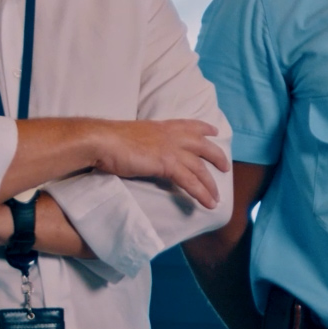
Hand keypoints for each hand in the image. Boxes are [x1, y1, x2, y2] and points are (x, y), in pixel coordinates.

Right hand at [88, 119, 229, 208]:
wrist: (102, 141)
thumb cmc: (109, 141)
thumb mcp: (133, 137)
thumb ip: (144, 142)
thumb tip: (143, 151)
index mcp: (162, 127)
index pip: (190, 125)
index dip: (204, 128)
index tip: (213, 132)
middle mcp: (171, 135)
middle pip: (204, 146)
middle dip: (217, 157)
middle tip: (225, 167)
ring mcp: (171, 149)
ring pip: (200, 168)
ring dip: (210, 185)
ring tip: (216, 199)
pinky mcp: (168, 164)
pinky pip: (191, 181)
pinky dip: (202, 193)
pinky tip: (209, 203)